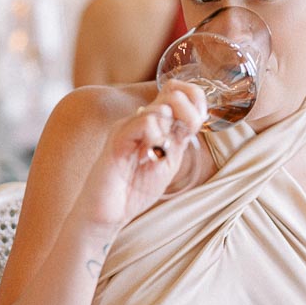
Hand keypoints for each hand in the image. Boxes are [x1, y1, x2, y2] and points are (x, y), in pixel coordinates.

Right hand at [79, 83, 208, 231]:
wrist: (107, 212)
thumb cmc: (134, 190)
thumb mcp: (167, 162)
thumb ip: (179, 140)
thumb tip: (194, 118)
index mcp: (154, 124)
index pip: (177, 92)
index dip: (195, 99)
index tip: (198, 121)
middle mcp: (140, 120)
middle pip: (174, 93)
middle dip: (189, 114)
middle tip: (182, 138)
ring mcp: (127, 126)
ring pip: (162, 108)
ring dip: (170, 131)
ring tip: (159, 153)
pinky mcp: (118, 138)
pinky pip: (145, 122)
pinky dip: (156, 137)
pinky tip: (150, 155)